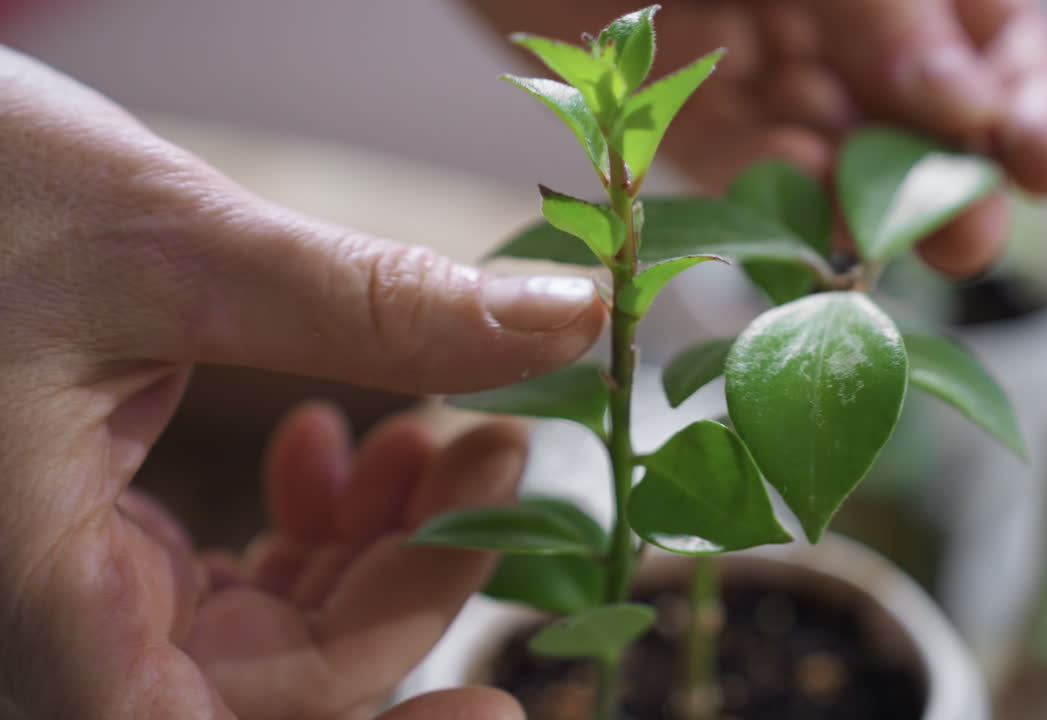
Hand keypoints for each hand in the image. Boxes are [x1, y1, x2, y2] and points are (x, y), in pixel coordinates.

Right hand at [0, 46, 602, 717]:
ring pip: (261, 631)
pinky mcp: (80, 535)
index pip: (267, 715)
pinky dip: (303, 523)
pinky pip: (221, 579)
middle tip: (491, 452)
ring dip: (367, 543)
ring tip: (423, 435)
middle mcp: (46, 625)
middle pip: (283, 677)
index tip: (515, 588)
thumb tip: (565, 318)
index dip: (407, 667)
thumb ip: (369, 307)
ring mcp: (64, 586)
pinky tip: (331, 434)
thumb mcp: (168, 253)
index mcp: (40, 611)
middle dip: (408, 576)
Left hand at [465, 0, 1046, 275]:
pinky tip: (802, 231)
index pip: (988, 27)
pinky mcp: (672, 117)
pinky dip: (772, 204)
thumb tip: (966, 105)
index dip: (1025, 95)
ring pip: (833, 155)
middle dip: (949, 178)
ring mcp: (753, 66)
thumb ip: (881, 3)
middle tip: (970, 242)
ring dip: (865, 214)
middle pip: (919, 108)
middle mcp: (830, 15)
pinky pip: (738, 172)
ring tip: (885, 263)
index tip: (1045, 164)